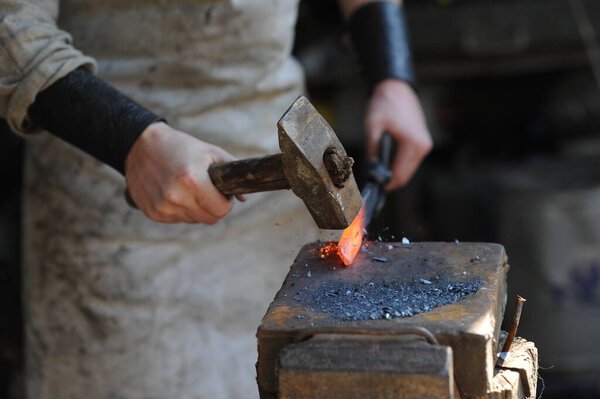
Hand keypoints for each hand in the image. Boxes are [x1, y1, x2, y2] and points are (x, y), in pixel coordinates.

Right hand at [124, 122, 242, 223]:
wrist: (141, 146)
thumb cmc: (181, 147)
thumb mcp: (210, 152)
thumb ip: (231, 171)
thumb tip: (244, 197)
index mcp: (192, 180)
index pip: (221, 211)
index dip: (225, 202)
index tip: (220, 193)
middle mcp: (176, 197)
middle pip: (209, 219)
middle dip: (213, 207)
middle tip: (206, 191)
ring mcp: (162, 206)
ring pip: (193, 220)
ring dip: (195, 208)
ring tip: (187, 188)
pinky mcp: (153, 213)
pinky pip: (177, 219)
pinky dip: (180, 209)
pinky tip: (173, 192)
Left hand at [365, 79, 431, 189]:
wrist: (396, 88)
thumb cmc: (385, 104)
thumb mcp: (373, 128)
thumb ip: (372, 152)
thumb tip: (371, 172)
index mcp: (412, 143)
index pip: (400, 175)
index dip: (386, 184)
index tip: (374, 187)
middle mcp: (423, 146)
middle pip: (406, 175)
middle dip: (390, 180)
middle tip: (373, 179)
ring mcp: (424, 144)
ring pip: (408, 169)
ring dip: (395, 171)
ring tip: (378, 168)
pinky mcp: (422, 141)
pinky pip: (411, 160)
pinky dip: (399, 163)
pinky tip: (387, 160)